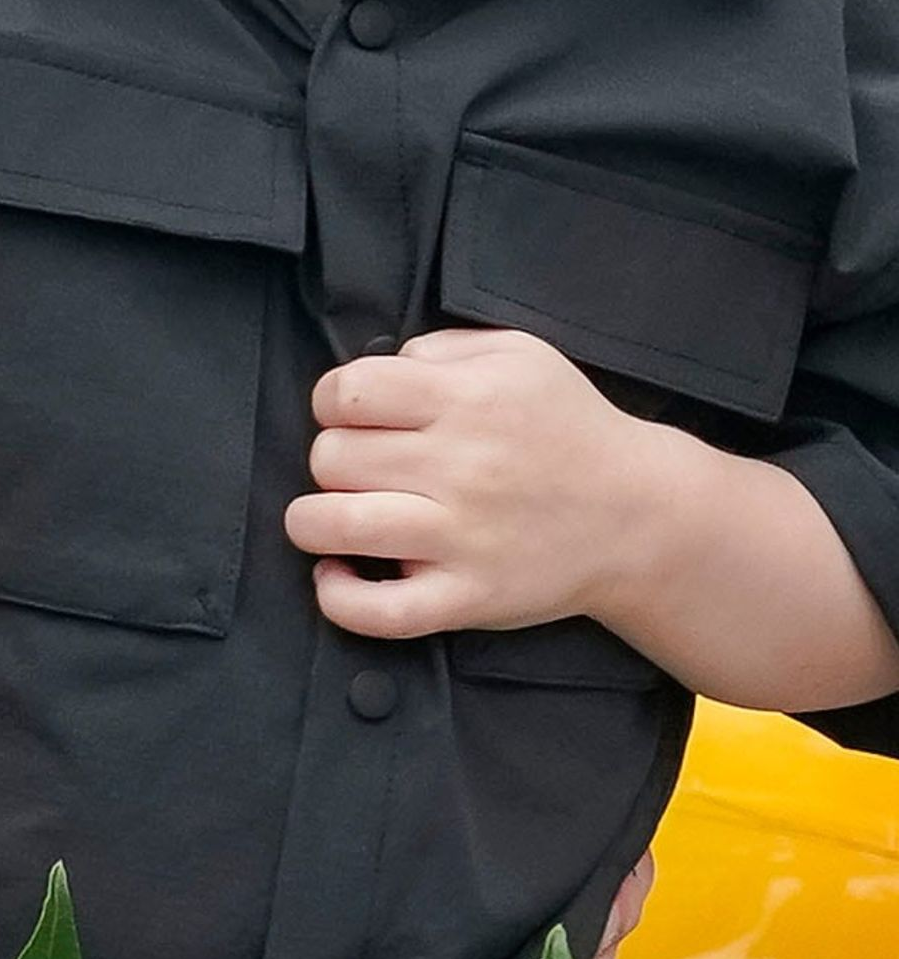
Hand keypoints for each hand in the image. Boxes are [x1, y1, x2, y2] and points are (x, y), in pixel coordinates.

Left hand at [286, 328, 674, 639]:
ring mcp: (464, 538)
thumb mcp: (517, 353)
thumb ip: (438, 346)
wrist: (644, 515)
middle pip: (331, 457)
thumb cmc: (569, 426)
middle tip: (362, 468)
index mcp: (465, 399)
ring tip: (331, 516)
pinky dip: (339, 598)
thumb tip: (376, 365)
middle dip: (332, 458)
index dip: (332, 401)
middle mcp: (460, 467)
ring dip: (314, 520)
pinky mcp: (472, 598)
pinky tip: (336, 576)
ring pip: (337, 525)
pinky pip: (382, 611)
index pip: (345, 392)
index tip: (352, 417)